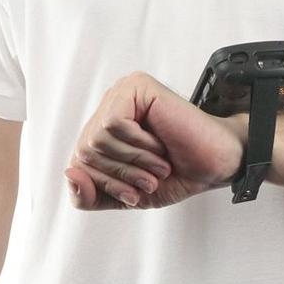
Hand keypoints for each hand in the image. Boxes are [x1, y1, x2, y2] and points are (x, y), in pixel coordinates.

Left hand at [64, 71, 247, 209]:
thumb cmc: (177, 174)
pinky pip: (113, 124)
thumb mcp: (125, 195)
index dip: (105, 184)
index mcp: (103, 130)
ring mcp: (122, 94)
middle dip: (120, 174)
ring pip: (97, 139)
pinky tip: (159, 143)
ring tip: (159, 161)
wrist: (215, 166)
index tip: (135, 192)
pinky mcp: (136, 87)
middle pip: (84, 151)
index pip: (78, 163)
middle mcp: (109, 108)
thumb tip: (68, 174)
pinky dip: (138, 144)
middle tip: (151, 177)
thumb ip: (91, 196)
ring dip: (133, 161)